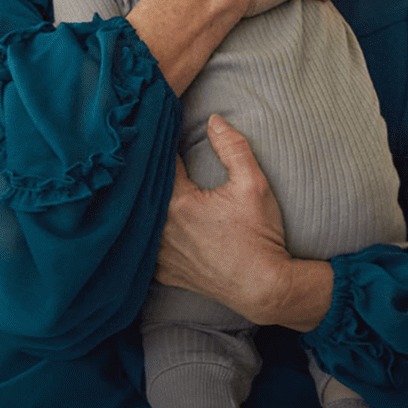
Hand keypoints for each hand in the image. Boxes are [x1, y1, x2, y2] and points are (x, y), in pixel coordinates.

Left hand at [156, 115, 332, 331]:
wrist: (264, 287)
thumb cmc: (260, 236)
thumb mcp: (253, 185)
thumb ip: (233, 148)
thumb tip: (214, 120)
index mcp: (177, 202)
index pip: (161, 162)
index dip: (163, 143)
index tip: (164, 128)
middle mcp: (161, 229)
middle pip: (147, 190)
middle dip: (152, 172)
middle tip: (153, 152)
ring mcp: (160, 254)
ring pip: (143, 220)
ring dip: (147, 204)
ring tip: (148, 186)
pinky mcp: (165, 272)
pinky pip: (146, 248)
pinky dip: (149, 235)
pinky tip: (154, 225)